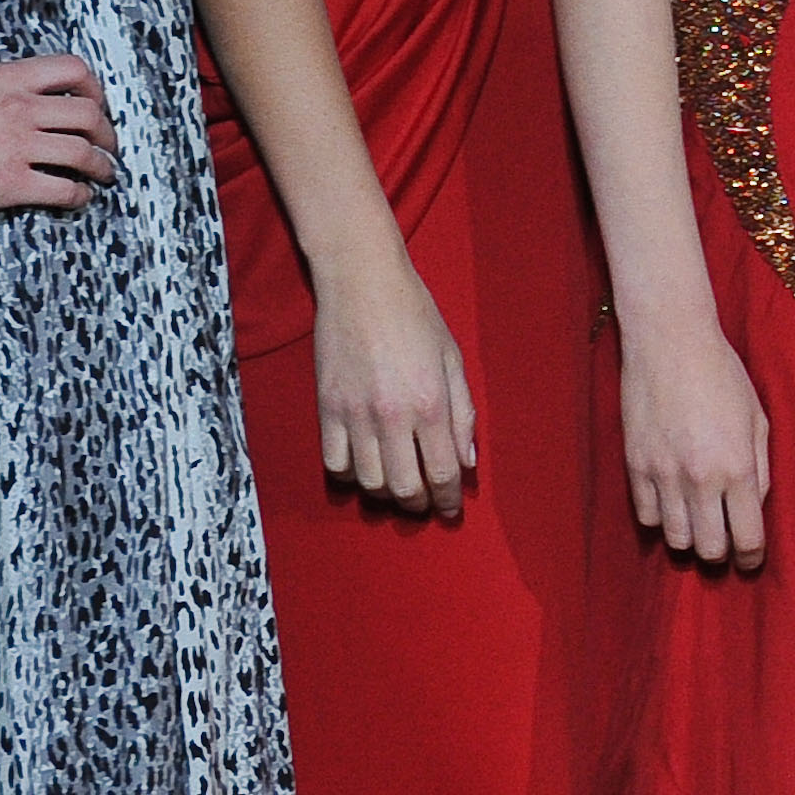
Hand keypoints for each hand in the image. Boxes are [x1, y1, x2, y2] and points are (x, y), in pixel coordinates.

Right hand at [0, 0, 120, 215]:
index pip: (75, 71)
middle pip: (89, 115)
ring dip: (100, 167)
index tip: (96, 104)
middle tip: (107, 146)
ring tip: (103, 176)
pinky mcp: (8, 183)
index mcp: (9, 78)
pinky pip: (60, 189)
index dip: (95, 88)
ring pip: (82, 154)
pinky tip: (77, 197)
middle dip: (106, 133)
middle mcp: (21, 109)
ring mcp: (17, 147)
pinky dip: (77, 195)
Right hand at [312, 247, 478, 517]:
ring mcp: (355, 415)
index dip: (448, 500)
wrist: (362, 284)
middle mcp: (392, 416)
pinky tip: (363, 470)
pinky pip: (334, 464)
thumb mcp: (453, 359)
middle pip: (405, 488)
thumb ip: (463, 414)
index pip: (441, 473)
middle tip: (426, 504)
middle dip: (419, 505)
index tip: (451, 509)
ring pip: (369, 482)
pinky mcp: (327, 409)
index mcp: (430, 403)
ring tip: (398, 489)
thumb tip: (467, 462)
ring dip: (386, 495)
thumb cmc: (415, 316)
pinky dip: (349, 477)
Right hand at [619, 313, 771, 566]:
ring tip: (697, 523)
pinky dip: (660, 518)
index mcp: (738, 467)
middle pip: (710, 549)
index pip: (747, 537)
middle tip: (724, 545)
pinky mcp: (635, 466)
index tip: (751, 562)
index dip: (752, 559)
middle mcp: (701, 478)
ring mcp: (664, 474)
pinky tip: (670, 504)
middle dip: (720, 554)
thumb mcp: (757, 418)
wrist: (670, 343)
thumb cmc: (723, 375)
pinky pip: (647, 516)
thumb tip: (755, 507)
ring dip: (690, 538)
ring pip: (676, 538)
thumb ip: (761, 468)